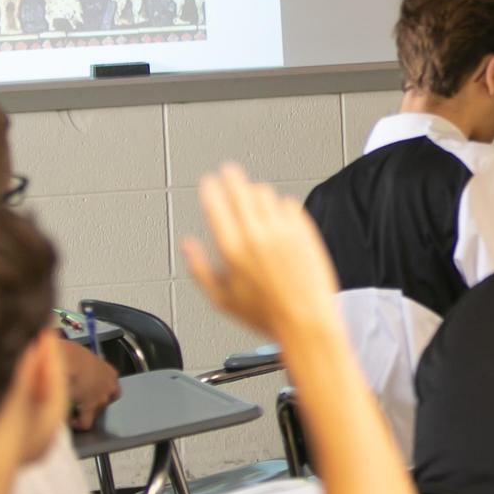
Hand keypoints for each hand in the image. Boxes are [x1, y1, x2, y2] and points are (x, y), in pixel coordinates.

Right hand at [60, 341, 119, 430]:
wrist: (67, 359)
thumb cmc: (70, 353)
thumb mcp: (81, 356)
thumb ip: (84, 365)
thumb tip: (79, 368)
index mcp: (110, 373)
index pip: (110, 387)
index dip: (97, 390)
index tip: (85, 390)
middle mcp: (110, 387)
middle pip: (104, 401)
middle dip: (90, 403)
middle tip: (75, 401)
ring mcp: (102, 399)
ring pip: (94, 413)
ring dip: (82, 412)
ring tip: (67, 409)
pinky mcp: (90, 409)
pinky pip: (84, 423)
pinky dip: (76, 423)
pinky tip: (65, 419)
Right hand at [183, 164, 338, 340]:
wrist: (306, 321)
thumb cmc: (267, 315)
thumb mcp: (221, 299)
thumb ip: (199, 268)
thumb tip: (188, 245)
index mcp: (232, 250)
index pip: (216, 206)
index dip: (210, 188)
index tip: (209, 181)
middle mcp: (257, 235)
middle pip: (241, 190)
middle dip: (232, 177)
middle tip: (229, 172)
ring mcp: (283, 230)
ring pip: (266, 193)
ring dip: (256, 192)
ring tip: (254, 198)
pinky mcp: (305, 230)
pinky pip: (290, 204)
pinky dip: (281, 206)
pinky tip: (278, 215)